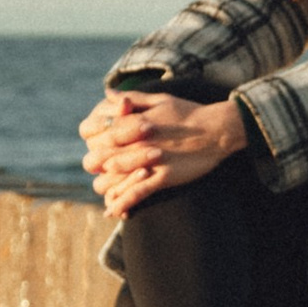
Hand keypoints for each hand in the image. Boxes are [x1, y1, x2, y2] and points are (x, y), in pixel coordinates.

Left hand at [78, 91, 246, 214]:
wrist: (216, 130)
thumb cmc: (188, 113)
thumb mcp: (159, 100)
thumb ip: (131, 98)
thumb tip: (108, 93)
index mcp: (132, 122)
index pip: (95, 133)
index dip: (90, 141)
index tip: (94, 146)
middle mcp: (135, 143)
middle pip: (97, 159)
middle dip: (94, 166)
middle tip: (99, 171)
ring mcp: (148, 161)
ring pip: (112, 180)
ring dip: (106, 188)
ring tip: (106, 194)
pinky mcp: (162, 177)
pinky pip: (136, 194)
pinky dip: (122, 205)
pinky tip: (114, 213)